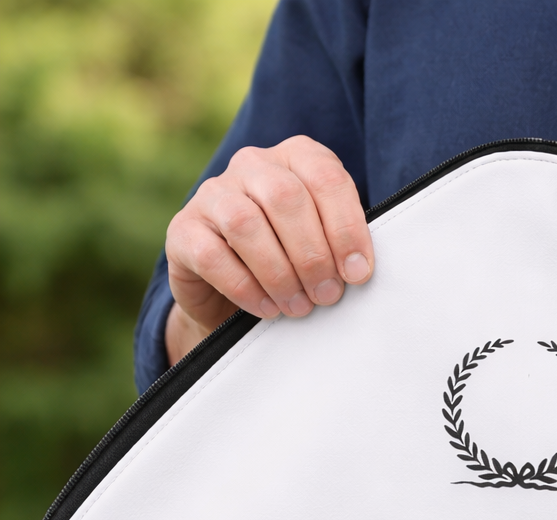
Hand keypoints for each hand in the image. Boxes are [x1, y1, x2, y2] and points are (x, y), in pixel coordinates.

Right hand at [164, 135, 373, 363]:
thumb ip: (341, 244)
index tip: (358, 273)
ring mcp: (212, 194)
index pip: (325, 177)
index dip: (347, 228)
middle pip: (285, 198)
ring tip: (299, 306)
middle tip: (328, 296)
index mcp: (295, 158)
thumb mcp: (324, 245)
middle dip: (313, 255)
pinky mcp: (183, 230)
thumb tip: (358, 270)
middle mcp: (252, 165)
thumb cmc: (293, 262)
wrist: (233, 292)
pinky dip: (246, 288)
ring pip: (245, 224)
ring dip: (279, 273)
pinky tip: (268, 309)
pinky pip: (212, 256)